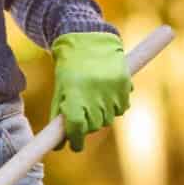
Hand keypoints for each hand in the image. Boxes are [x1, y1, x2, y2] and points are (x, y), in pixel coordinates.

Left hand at [49, 30, 131, 151]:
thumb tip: (59, 144)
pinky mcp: (125, 85)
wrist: (89, 39)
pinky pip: (122, 108)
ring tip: (94, 100)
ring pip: (108, 119)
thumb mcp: (61, 90)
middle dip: (87, 127)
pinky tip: (106, 93)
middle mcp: (95, 94)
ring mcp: (112, 90)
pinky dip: (114, 106)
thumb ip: (60, 116)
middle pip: (94, 127)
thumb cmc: (69, 68)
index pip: (77, 128)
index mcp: (75, 94)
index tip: (74, 144)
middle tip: (82, 118)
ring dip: (101, 116)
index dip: (75, 140)